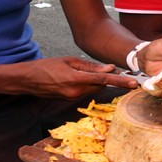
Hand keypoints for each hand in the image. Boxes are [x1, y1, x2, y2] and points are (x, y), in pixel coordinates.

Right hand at [23, 56, 139, 98]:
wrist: (27, 80)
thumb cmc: (46, 66)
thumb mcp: (69, 61)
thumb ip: (91, 66)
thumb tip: (110, 68)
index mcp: (76, 79)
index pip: (104, 80)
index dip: (121, 81)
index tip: (134, 83)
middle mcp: (76, 92)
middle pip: (101, 85)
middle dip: (107, 78)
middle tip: (111, 70)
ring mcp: (73, 98)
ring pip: (93, 88)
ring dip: (96, 80)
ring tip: (83, 70)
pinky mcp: (70, 99)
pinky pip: (85, 91)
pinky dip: (88, 84)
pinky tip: (79, 77)